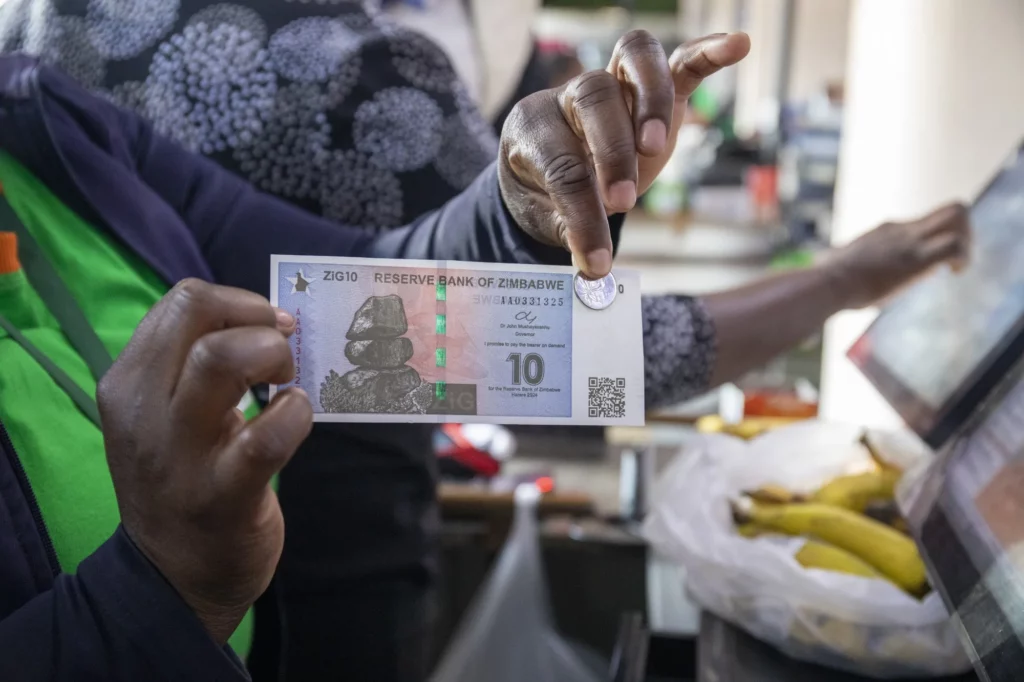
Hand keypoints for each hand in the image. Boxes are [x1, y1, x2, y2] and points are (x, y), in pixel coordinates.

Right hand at [96, 279, 311, 643]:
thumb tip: (267, 321)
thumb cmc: (182, 480)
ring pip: (222, 360)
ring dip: (271, 355)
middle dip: (257, 318)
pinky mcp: (221, 494)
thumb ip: (196, 366)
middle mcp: (143, 410)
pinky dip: (294, 414)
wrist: (173, 577)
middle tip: (281, 353)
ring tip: (285, 381)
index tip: (269, 325)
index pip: (183, 301)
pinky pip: (265, 437)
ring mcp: (179, 453)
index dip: (241, 303)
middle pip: (198, 314)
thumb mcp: (164, 414)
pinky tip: (296, 416)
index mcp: (129, 382)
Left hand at [499, 31, 750, 278]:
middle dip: (612, 153)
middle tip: (623, 203)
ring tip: (655, 148)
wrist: (548, 168)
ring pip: (631, 59)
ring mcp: (612, 83)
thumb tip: (593, 267)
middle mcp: (567, 95)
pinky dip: (708, 52)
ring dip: (650, 102)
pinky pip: (679, 58)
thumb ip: (568, 232)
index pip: (560, 166)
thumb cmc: (546, 192)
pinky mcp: (648, 86)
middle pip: (593, 97)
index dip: (581, 217)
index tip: (595, 262)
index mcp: (532, 128)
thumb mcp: (546, 217)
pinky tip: (737, 46)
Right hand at [829, 203, 971, 308]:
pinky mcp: (917, 258)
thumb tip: (819, 260)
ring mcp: (910, 241)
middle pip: (950, 209)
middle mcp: (902, 229)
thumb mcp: (833, 263)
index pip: (923, 223)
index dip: (935, 240)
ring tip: (957, 267)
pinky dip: (964, 258)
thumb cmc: (825, 280)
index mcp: (884, 232)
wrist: (828, 284)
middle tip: (954, 258)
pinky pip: (956, 245)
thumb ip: (837, 259)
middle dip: (963, 231)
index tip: (929, 265)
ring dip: (967, 242)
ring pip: (959, 216)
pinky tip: (955, 273)